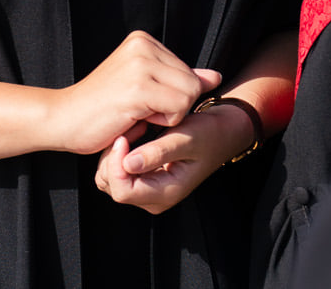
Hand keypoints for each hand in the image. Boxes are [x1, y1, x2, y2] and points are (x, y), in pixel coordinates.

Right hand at [44, 31, 218, 156]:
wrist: (63, 119)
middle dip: (174, 106)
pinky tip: (133, 119)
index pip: (190, 72)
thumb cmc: (102, 108)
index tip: (141, 101)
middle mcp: (143, 44)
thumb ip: (179, 79)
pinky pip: (178, 109)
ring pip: (189, 95)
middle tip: (138, 110)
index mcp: (143, 40)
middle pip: (193, 83)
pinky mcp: (138, 87)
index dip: (172, 97)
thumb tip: (215, 76)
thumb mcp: (146, 88)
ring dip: (168, 116)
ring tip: (136, 113)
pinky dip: (161, 123)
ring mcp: (140, 64)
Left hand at [93, 103, 251, 213]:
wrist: (220, 132)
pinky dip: (117, 155)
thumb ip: (158, 152)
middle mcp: (153, 198)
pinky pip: (116, 171)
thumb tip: (129, 164)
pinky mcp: (143, 178)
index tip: (123, 138)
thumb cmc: (208, 134)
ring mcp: (147, 190)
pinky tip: (131, 137)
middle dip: (113, 159)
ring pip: (109, 180)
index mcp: (165, 193)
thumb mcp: (186, 139)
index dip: (116, 166)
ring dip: (113, 156)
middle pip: (112, 187)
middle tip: (128, 132)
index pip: (123, 192)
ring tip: (131, 133)